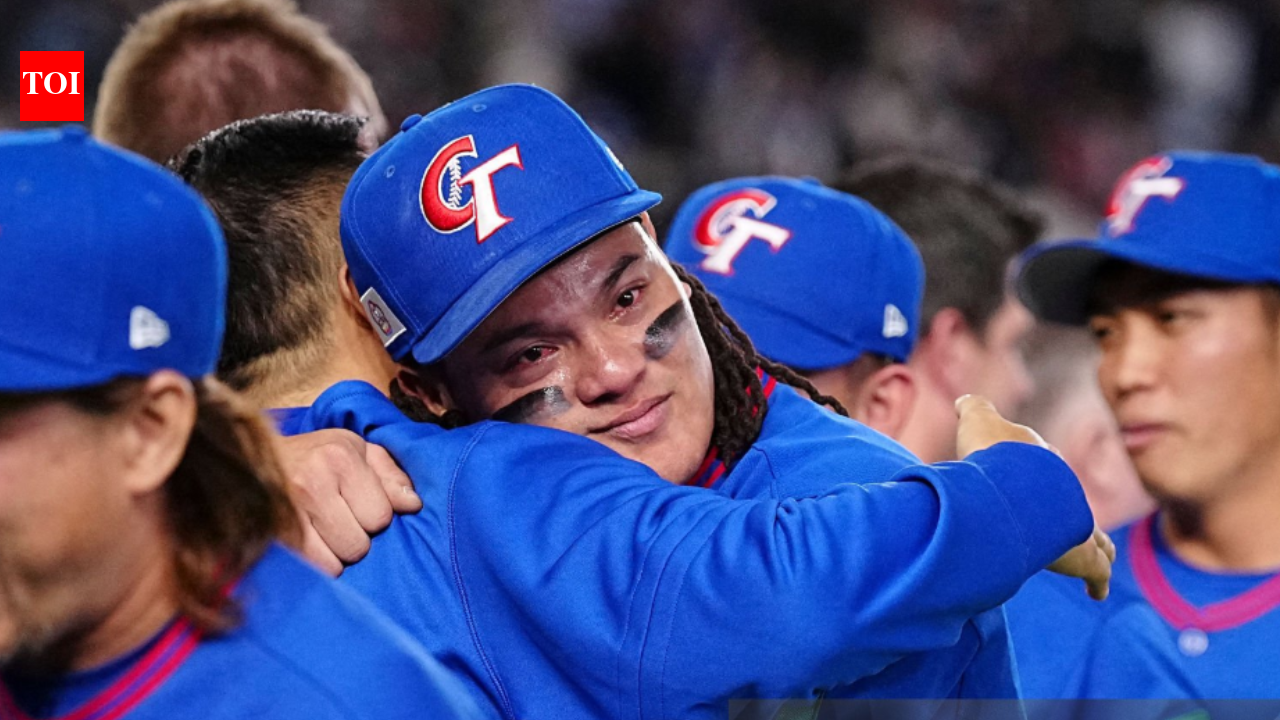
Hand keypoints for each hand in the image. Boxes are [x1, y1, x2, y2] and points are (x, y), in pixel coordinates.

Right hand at [277, 429, 421, 574]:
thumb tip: (413, 505)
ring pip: (335, 564)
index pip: (380, 516)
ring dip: (335, 555)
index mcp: (339, 456)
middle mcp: (312, 483)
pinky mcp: (270, 536)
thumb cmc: (316, 455)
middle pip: (358, 545)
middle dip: (356, 538)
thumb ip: (390, 476)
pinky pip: (310, 569)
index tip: (359, 504)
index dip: (375, 515)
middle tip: (340, 520)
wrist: (254, 456)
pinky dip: (316, 563)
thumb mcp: (358, 451)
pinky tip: (311, 543)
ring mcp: (286, 512)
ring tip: (324, 532)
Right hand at [954, 395, 1115, 600]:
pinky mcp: (1082, 558)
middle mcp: (1068, 496)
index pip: (1050, 475)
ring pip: (1097, 542)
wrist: (1013, 484)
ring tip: (1095, 564)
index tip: (1034, 493)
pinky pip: (1097, 574)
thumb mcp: (979, 421)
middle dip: (1076, 522)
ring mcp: (1079, 528)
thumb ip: (973, 409)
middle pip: (1078, 510)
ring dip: (1096, 552)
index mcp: (1047, 465)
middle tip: (1068, 535)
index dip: (1043, 484)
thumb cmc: (995, 455)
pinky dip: (1097, 583)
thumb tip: (963, 401)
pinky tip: (1096, 594)